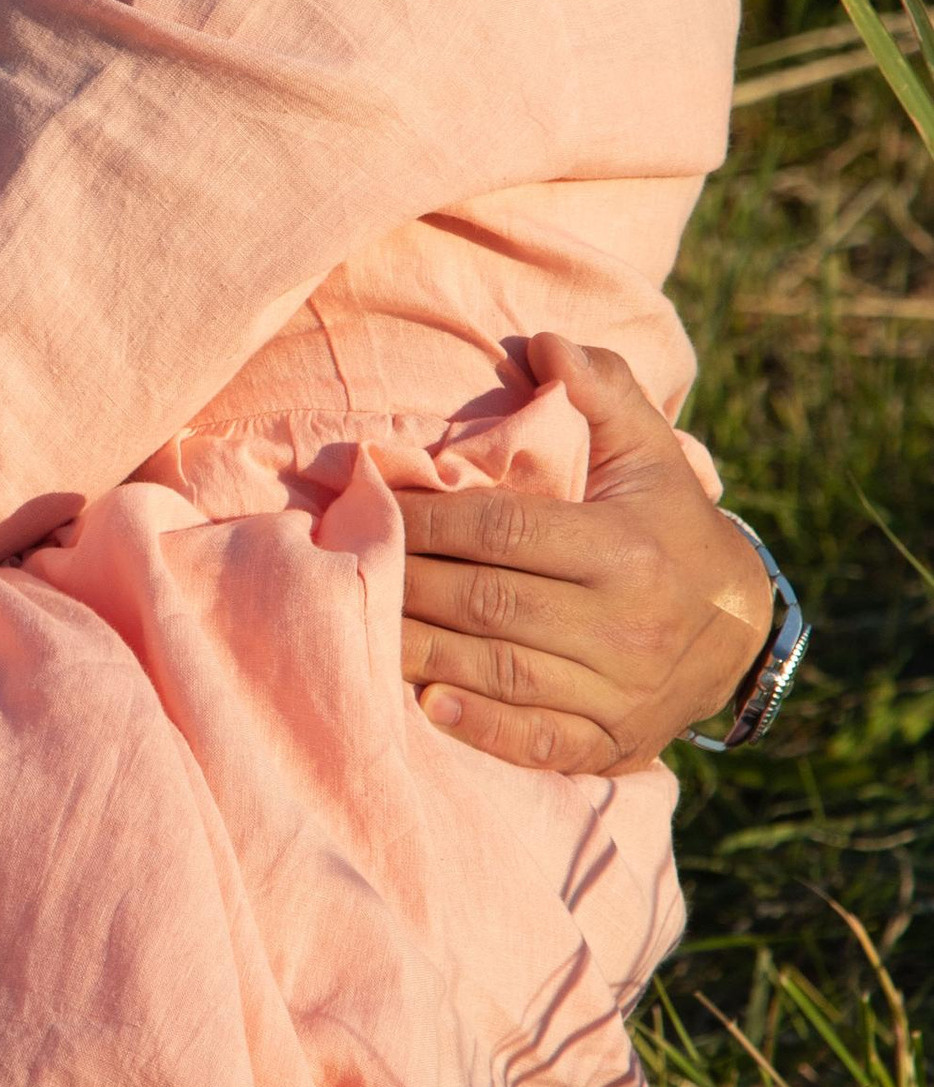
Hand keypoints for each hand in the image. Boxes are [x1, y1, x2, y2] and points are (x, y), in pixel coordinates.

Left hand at [398, 334, 779, 772]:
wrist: (745, 629)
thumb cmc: (672, 525)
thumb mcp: (653, 452)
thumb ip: (604, 390)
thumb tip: (547, 343)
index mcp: (626, 550)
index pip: (502, 531)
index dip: (428, 519)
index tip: (370, 505)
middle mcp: (625, 626)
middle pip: (489, 604)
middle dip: (408, 584)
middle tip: (342, 567)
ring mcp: (621, 692)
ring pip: (502, 673)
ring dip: (422, 653)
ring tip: (357, 628)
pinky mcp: (614, 742)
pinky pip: (539, 741)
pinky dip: (481, 728)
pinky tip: (426, 705)